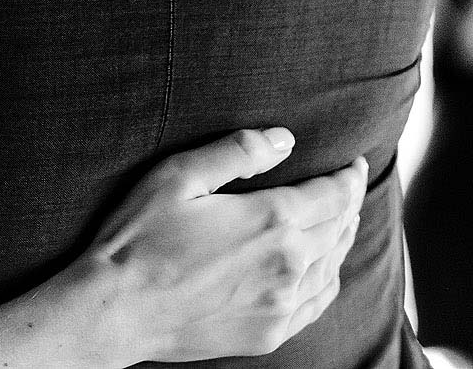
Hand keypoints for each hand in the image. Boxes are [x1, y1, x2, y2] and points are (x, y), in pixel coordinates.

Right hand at [61, 129, 365, 365]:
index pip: (333, 195)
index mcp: (271, 220)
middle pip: (338, 228)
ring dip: (342, 239)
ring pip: (333, 266)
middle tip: (350, 186)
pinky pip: (317, 303)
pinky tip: (324, 269)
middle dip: (348, 203)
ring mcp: (281, 304)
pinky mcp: (268, 333)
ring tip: (342, 221)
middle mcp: (288, 265)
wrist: (116, 310)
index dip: (349, 177)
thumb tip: (285, 139)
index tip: (356, 164)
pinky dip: (329, 279)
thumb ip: (237, 152)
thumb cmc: (139, 239)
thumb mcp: (179, 176)